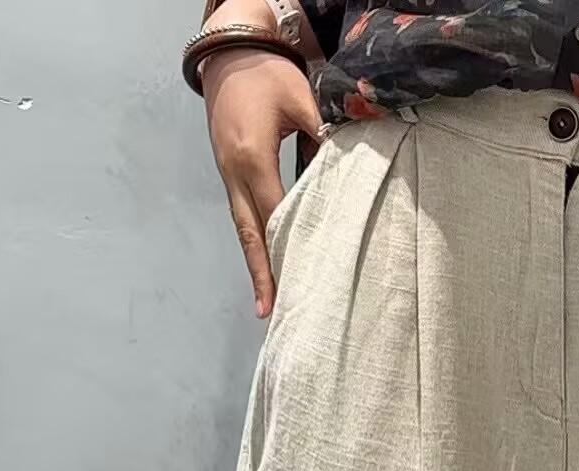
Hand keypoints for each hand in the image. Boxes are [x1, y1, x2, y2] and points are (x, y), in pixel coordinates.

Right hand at [202, 3, 322, 316]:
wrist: (228, 51)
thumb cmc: (268, 73)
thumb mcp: (302, 99)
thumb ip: (326, 135)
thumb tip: (350, 170)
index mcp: (253, 157)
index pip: (276, 212)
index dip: (289, 246)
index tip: (300, 278)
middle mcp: (235, 173)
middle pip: (251, 234)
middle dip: (263, 274)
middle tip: (272, 312)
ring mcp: (228, 176)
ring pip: (244, 230)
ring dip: (256, 266)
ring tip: (266, 304)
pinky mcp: (229, 174)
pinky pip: (243, 216)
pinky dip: (254, 244)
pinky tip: (265, 267)